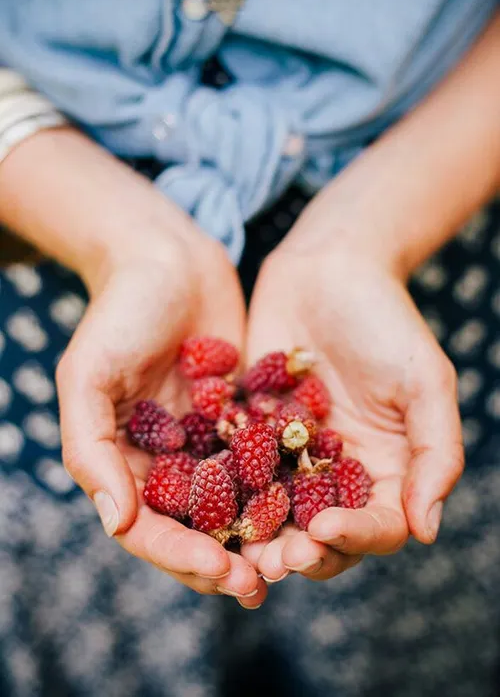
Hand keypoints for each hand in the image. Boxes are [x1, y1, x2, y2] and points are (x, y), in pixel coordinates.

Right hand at [56, 219, 265, 606]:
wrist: (170, 259)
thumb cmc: (120, 312)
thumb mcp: (89, 374)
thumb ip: (92, 449)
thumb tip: (115, 523)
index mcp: (124, 463)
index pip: (148, 529)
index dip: (181, 556)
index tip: (223, 570)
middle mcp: (165, 462)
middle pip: (194, 530)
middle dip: (227, 560)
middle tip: (265, 581)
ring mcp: (207, 443)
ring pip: (236, 506)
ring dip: (261, 536)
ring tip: (295, 557)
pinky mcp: (243, 420)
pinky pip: (264, 463)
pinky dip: (284, 488)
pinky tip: (315, 505)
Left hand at [242, 211, 463, 583]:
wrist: (328, 267)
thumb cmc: (385, 318)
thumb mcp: (425, 380)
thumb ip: (436, 453)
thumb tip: (426, 530)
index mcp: (385, 469)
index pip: (377, 523)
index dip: (355, 536)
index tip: (324, 528)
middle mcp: (337, 471)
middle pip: (321, 532)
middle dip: (299, 551)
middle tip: (271, 561)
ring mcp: (290, 454)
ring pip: (273, 513)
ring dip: (256, 536)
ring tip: (234, 547)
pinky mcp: (250, 432)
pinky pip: (234, 470)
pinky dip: (221, 491)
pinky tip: (198, 501)